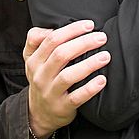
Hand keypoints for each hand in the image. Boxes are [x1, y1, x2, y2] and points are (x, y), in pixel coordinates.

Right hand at [23, 20, 110, 138]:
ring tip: (105, 56)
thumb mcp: (33, 59)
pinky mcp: (61, 107)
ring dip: (89, 64)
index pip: (51, 40)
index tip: (90, 25)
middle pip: (61, 54)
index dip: (71, 30)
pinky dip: (90, 88)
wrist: (38, 113)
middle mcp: (39, 75)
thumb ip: (37, 39)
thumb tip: (54, 26)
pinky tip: (102, 80)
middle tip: (102, 37)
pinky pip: (76, 97)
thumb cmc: (43, 78)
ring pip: (68, 76)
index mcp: (34, 60)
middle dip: (83, 43)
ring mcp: (50, 92)